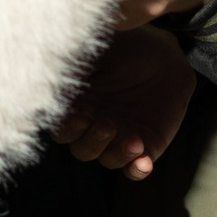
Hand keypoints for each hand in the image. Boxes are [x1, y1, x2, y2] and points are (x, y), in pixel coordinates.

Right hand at [58, 25, 196, 179]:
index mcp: (76, 108)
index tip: (78, 114)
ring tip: (132, 140)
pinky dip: (138, 169)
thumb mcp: (96, 50)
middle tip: (105, 124)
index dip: (68, 126)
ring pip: (108, 159)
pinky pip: (135, 168)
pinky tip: (144, 162)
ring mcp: (119, 139)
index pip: (62, 129)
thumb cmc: (122, 47)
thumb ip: (75, 63)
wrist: (161, 53)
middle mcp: (93, 128)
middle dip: (93, 141)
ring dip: (118, 154)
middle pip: (83, 149)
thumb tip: (54, 69)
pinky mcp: (145, 147)